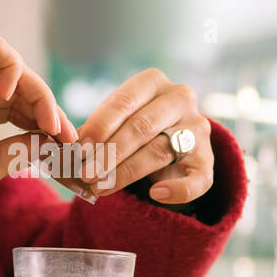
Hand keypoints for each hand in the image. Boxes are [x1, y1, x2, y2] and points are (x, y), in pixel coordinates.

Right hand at [0, 35, 76, 218]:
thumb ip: (19, 147)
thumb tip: (48, 139)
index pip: (15, 102)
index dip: (41, 117)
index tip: (62, 140)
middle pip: (19, 83)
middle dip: (48, 107)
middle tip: (67, 134)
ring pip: (14, 64)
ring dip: (40, 93)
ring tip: (51, 123)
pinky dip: (17, 69)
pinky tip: (17, 102)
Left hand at [73, 69, 212, 204]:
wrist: (170, 143)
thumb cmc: (133, 128)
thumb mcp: (116, 121)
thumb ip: (96, 132)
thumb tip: (68, 151)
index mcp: (153, 81)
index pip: (125, 101)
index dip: (101, 125)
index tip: (80, 148)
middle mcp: (180, 99)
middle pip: (142, 126)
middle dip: (110, 153)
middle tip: (86, 174)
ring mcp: (197, 128)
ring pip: (161, 151)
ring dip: (127, 172)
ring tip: (101, 187)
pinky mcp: (207, 160)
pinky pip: (197, 179)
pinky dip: (177, 189)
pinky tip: (156, 194)